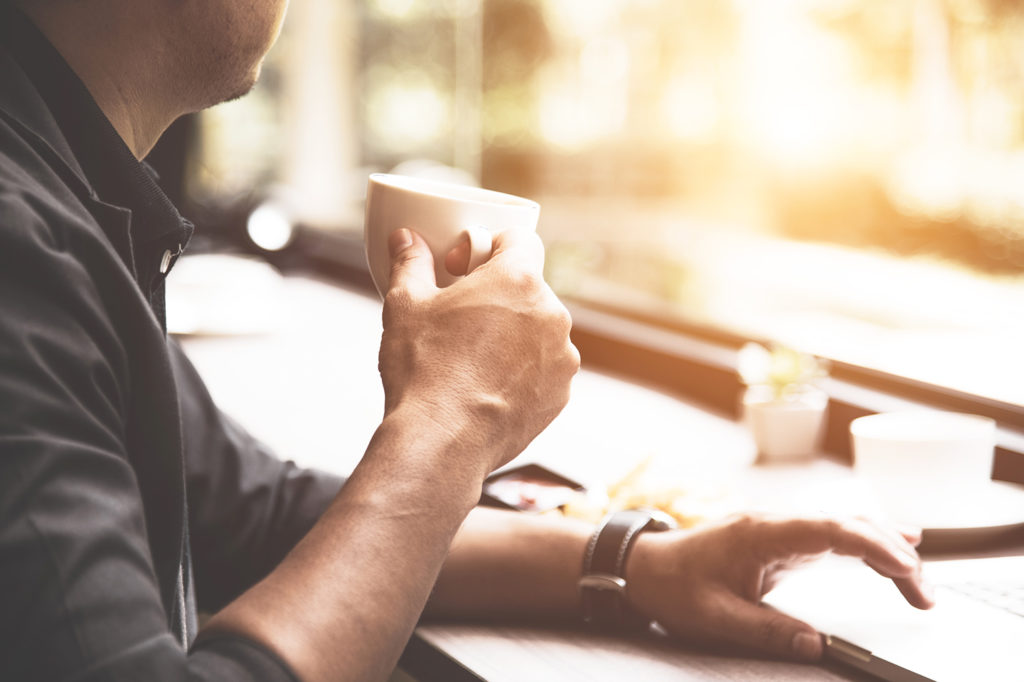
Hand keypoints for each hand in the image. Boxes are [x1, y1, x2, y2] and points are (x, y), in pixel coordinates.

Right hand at [378, 228, 579, 477]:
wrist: (443, 441)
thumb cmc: (424, 369)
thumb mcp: (406, 305)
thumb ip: (410, 263)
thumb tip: (405, 239)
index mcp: (518, 281)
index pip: (521, 238)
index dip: (489, 245)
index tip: (462, 267)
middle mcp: (552, 314)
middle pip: (528, 287)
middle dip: (497, 294)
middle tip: (459, 315)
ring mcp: (561, 357)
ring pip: (537, 329)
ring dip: (512, 333)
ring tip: (471, 356)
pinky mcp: (560, 394)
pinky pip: (543, 368)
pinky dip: (521, 370)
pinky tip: (486, 385)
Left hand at [625, 514, 934, 660]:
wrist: (643, 566)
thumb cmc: (674, 586)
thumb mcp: (716, 618)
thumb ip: (767, 631)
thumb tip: (816, 645)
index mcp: (761, 532)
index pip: (831, 528)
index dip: (874, 544)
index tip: (908, 566)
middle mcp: (774, 522)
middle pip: (846, 524)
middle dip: (892, 552)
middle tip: (925, 593)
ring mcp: (777, 527)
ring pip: (842, 525)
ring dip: (882, 546)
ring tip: (920, 577)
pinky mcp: (778, 539)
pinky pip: (830, 534)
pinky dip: (863, 543)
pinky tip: (890, 548)